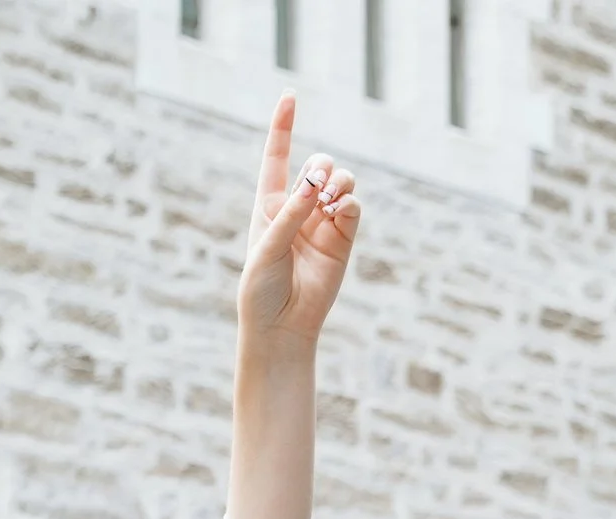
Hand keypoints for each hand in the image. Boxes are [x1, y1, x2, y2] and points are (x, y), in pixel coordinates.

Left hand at [240, 92, 361, 349]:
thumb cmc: (261, 290)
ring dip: (338, 181)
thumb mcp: (266, 250)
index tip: (289, 95)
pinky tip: (340, 213)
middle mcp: (297, 209)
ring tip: (330, 200)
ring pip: (340, 181)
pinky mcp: (344, 238)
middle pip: (317, 165)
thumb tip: (315, 185)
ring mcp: (322, 222)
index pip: (276, 158)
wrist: (281, 326)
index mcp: (268, 206)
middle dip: (320, 166)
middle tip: (316, 185)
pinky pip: (354, 206)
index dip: (283, 127)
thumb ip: (289, 216)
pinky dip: (350, 203)